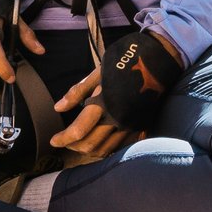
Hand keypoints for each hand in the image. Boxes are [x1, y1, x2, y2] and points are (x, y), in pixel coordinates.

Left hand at [66, 29, 183, 147]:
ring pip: (105, 150)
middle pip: (91, 145)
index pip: (79, 131)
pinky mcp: (138, 126)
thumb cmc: (125, 62)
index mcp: (104, 104)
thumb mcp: (98, 73)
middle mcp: (117, 119)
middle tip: (64, 141)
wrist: (157, 61)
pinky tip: (98, 140)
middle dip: (73, 146)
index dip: (63, 139)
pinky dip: (105, 148)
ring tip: (78, 141)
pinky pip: (118, 146)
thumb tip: (58, 107)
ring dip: (88, 150)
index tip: (54, 140)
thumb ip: (78, 92)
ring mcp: (129, 125)